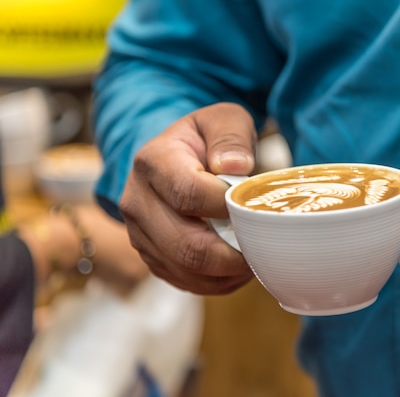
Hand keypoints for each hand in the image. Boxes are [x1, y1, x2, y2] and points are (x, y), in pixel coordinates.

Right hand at [119, 102, 256, 293]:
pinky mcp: (151, 257)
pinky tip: (237, 267)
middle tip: (261, 246)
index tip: (251, 207)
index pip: (189, 193)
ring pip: (185, 270)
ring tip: (253, 258)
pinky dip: (217, 282)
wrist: (175, 158)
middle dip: (231, 254)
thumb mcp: (223, 120)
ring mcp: (139, 234)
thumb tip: (236, 167)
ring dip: (227, 272)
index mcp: (153, 162)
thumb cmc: (205, 140)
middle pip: (185, 244)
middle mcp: (137, 201)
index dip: (227, 207)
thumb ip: (231, 136)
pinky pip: (185, 282)